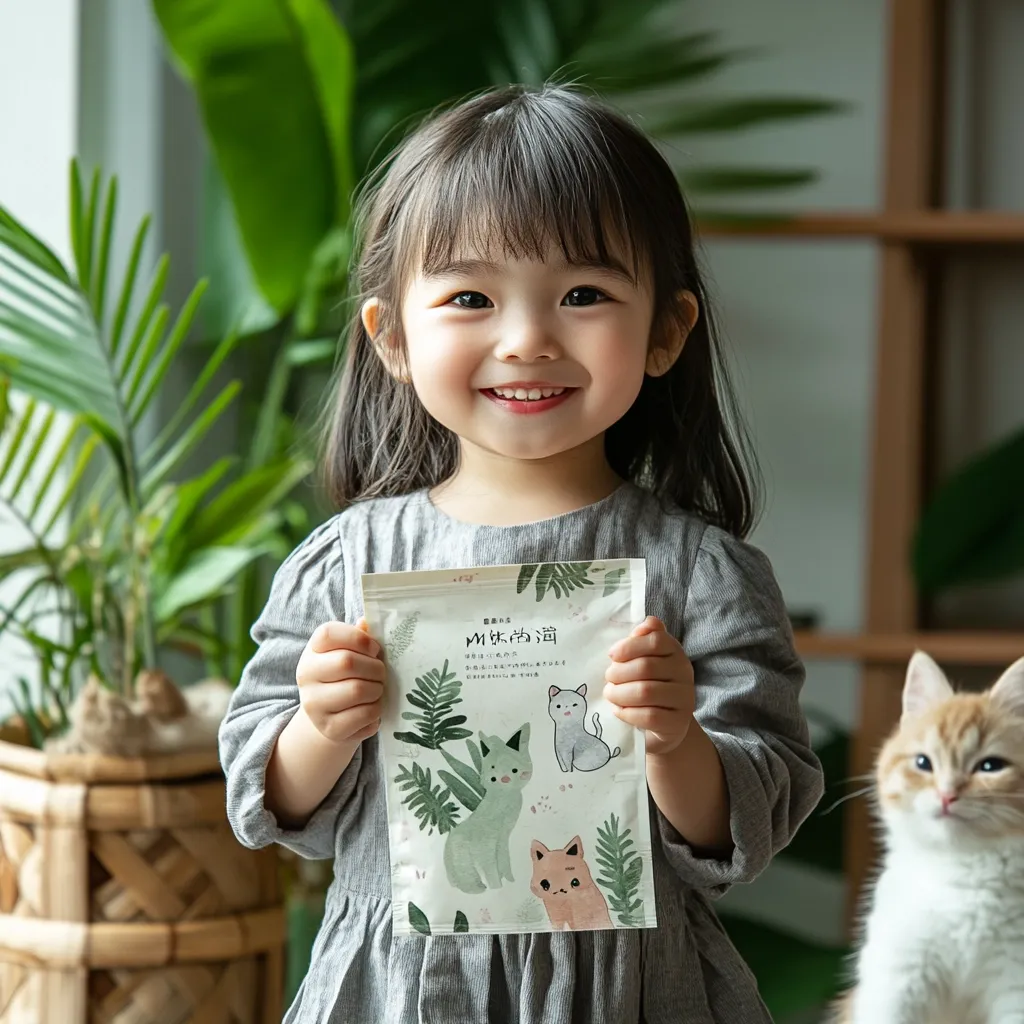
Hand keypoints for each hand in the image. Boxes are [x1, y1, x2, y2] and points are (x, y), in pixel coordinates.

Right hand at [295, 619, 384, 745]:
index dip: (359, 638)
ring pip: (357, 690)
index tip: (373, 649)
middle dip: (375, 667)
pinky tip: (372, 707)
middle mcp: (306, 675)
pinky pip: (365, 714)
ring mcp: (314, 704)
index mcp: (312, 651)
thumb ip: (359, 637)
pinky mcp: (330, 728)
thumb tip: (365, 621)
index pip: (329, 634)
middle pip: (347, 662)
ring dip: (377, 689)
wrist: (331, 717)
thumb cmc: (346, 677)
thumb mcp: (350, 653)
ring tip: (376, 689)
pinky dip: (377, 710)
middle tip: (381, 673)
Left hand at [603, 616, 694, 755]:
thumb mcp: (646, 659)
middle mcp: (684, 672)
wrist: (666, 724)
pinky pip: (648, 716)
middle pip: (646, 667)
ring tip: (610, 694)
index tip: (612, 655)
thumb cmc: (650, 684)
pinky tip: (619, 710)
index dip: (629, 646)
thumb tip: (647, 622)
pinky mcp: (678, 723)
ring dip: (619, 693)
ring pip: (645, 692)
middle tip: (608, 678)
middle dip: (619, 673)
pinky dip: (627, 713)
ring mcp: (684, 699)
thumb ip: (644, 639)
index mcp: (675, 651)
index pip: (656, 640)